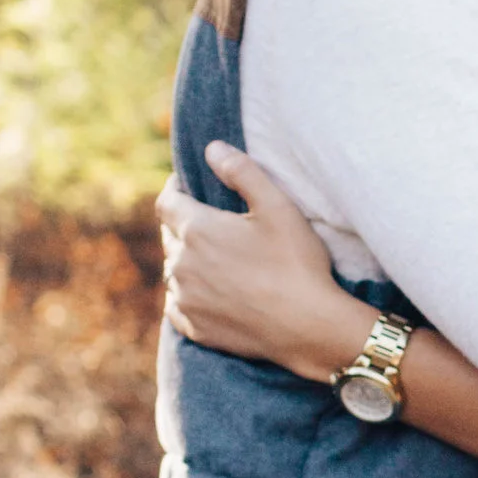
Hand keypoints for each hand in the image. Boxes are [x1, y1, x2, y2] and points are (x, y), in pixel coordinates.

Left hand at [160, 146, 373, 380]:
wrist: (310, 327)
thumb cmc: (297, 263)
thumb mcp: (278, 206)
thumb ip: (242, 171)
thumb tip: (212, 149)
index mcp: (197, 229)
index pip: (167, 202)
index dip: (175, 190)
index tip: (188, 187)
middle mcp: (181, 264)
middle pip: (170, 235)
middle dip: (185, 226)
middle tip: (214, 226)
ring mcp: (186, 299)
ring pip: (174, 271)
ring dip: (188, 262)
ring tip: (215, 261)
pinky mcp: (194, 328)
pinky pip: (179, 305)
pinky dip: (190, 296)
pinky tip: (211, 294)